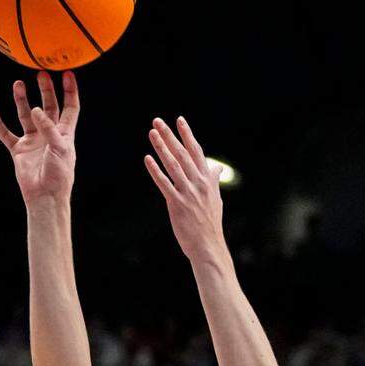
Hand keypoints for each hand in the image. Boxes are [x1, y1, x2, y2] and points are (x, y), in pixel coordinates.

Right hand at [0, 71, 77, 207]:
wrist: (44, 196)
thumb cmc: (58, 175)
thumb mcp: (60, 148)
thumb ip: (49, 128)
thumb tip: (37, 109)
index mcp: (64, 133)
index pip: (70, 107)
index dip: (70, 91)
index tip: (67, 73)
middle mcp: (48, 134)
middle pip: (48, 106)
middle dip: (45, 90)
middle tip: (40, 74)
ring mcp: (33, 141)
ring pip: (26, 115)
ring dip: (22, 100)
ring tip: (18, 84)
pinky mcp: (19, 150)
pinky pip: (6, 133)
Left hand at [144, 115, 227, 265]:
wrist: (208, 246)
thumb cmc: (210, 224)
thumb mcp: (215, 198)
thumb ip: (213, 180)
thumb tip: (216, 167)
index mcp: (207, 180)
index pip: (196, 152)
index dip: (187, 135)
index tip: (179, 120)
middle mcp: (198, 183)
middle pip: (182, 153)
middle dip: (170, 136)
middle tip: (158, 121)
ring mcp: (188, 193)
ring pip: (173, 165)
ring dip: (161, 148)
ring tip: (152, 133)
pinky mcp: (177, 204)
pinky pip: (164, 184)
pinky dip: (156, 171)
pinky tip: (147, 159)